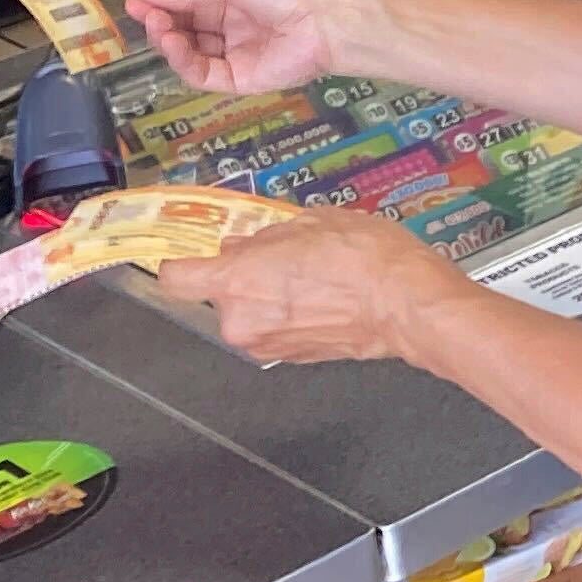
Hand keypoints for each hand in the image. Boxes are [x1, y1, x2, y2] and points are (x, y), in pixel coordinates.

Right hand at [121, 0, 368, 94]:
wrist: (335, 18)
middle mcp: (236, 20)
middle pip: (185, 22)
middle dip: (159, 15)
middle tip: (138, 8)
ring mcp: (237, 50)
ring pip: (189, 48)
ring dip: (166, 36)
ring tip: (155, 22)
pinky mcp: (241, 78)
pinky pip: (203, 72)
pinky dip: (181, 59)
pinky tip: (171, 42)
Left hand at [160, 211, 455, 365]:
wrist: (406, 304)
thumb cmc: (363, 256)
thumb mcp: (314, 222)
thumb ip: (267, 235)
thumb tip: (244, 245)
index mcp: (237, 280)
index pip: (176, 279)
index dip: (183, 264)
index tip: (195, 254)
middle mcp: (241, 320)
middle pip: (223, 295)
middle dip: (246, 277)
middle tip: (284, 258)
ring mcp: (265, 345)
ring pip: (251, 314)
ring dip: (270, 298)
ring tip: (314, 278)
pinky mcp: (291, 360)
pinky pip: (276, 331)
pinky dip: (291, 316)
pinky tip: (326, 299)